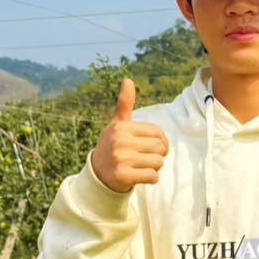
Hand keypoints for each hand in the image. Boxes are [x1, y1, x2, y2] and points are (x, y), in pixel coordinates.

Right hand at [91, 78, 168, 192]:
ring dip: (155, 167)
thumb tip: (127, 79)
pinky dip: (151, 179)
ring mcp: (121, 158)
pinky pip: (153, 176)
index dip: (161, 141)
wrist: (97, 175)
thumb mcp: (116, 125)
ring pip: (158, 162)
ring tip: (141, 167)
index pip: (158, 132)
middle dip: (158, 155)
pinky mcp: (123, 176)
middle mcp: (120, 141)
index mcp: (122, 127)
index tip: (153, 147)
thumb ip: (124, 104)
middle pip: (160, 147)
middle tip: (145, 159)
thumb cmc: (112, 147)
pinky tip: (139, 176)